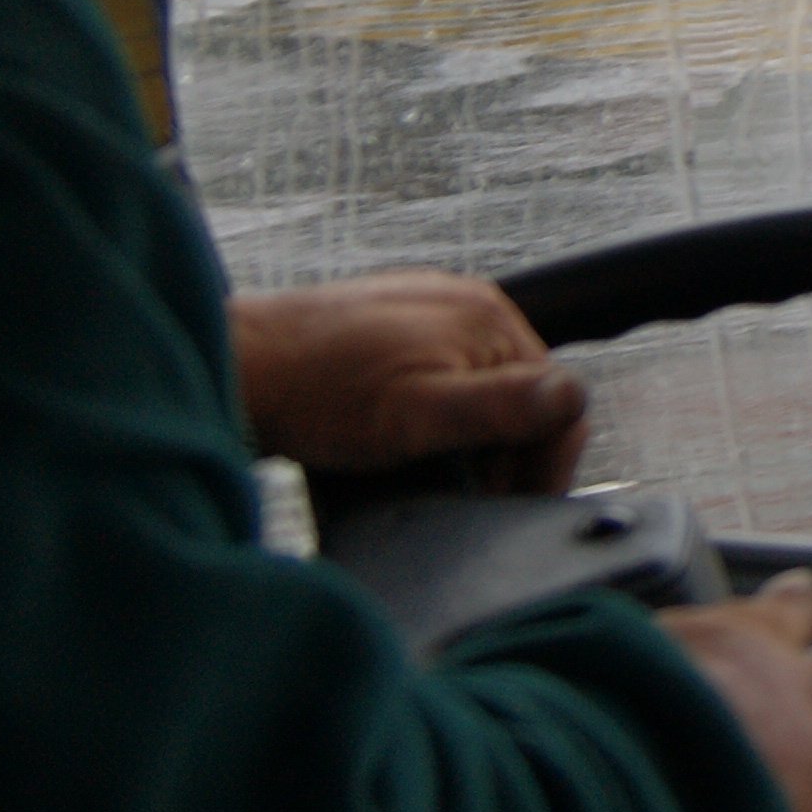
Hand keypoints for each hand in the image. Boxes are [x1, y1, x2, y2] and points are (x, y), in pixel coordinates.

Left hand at [228, 272, 588, 491]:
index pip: (560, 401)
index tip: (509, 508)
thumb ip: (500, 408)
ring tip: (429, 468)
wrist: (239, 368)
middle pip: (524, 395)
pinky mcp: (400, 324)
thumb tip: (572, 397)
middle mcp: (468, 304)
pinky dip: (439, 412)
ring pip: (485, 387)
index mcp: (487, 320)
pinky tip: (402, 435)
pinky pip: (447, 374)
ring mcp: (432, 310)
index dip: (542, 466)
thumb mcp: (416, 416)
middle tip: (466, 495)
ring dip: (472, 435)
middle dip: (506, 453)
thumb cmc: (315, 396)